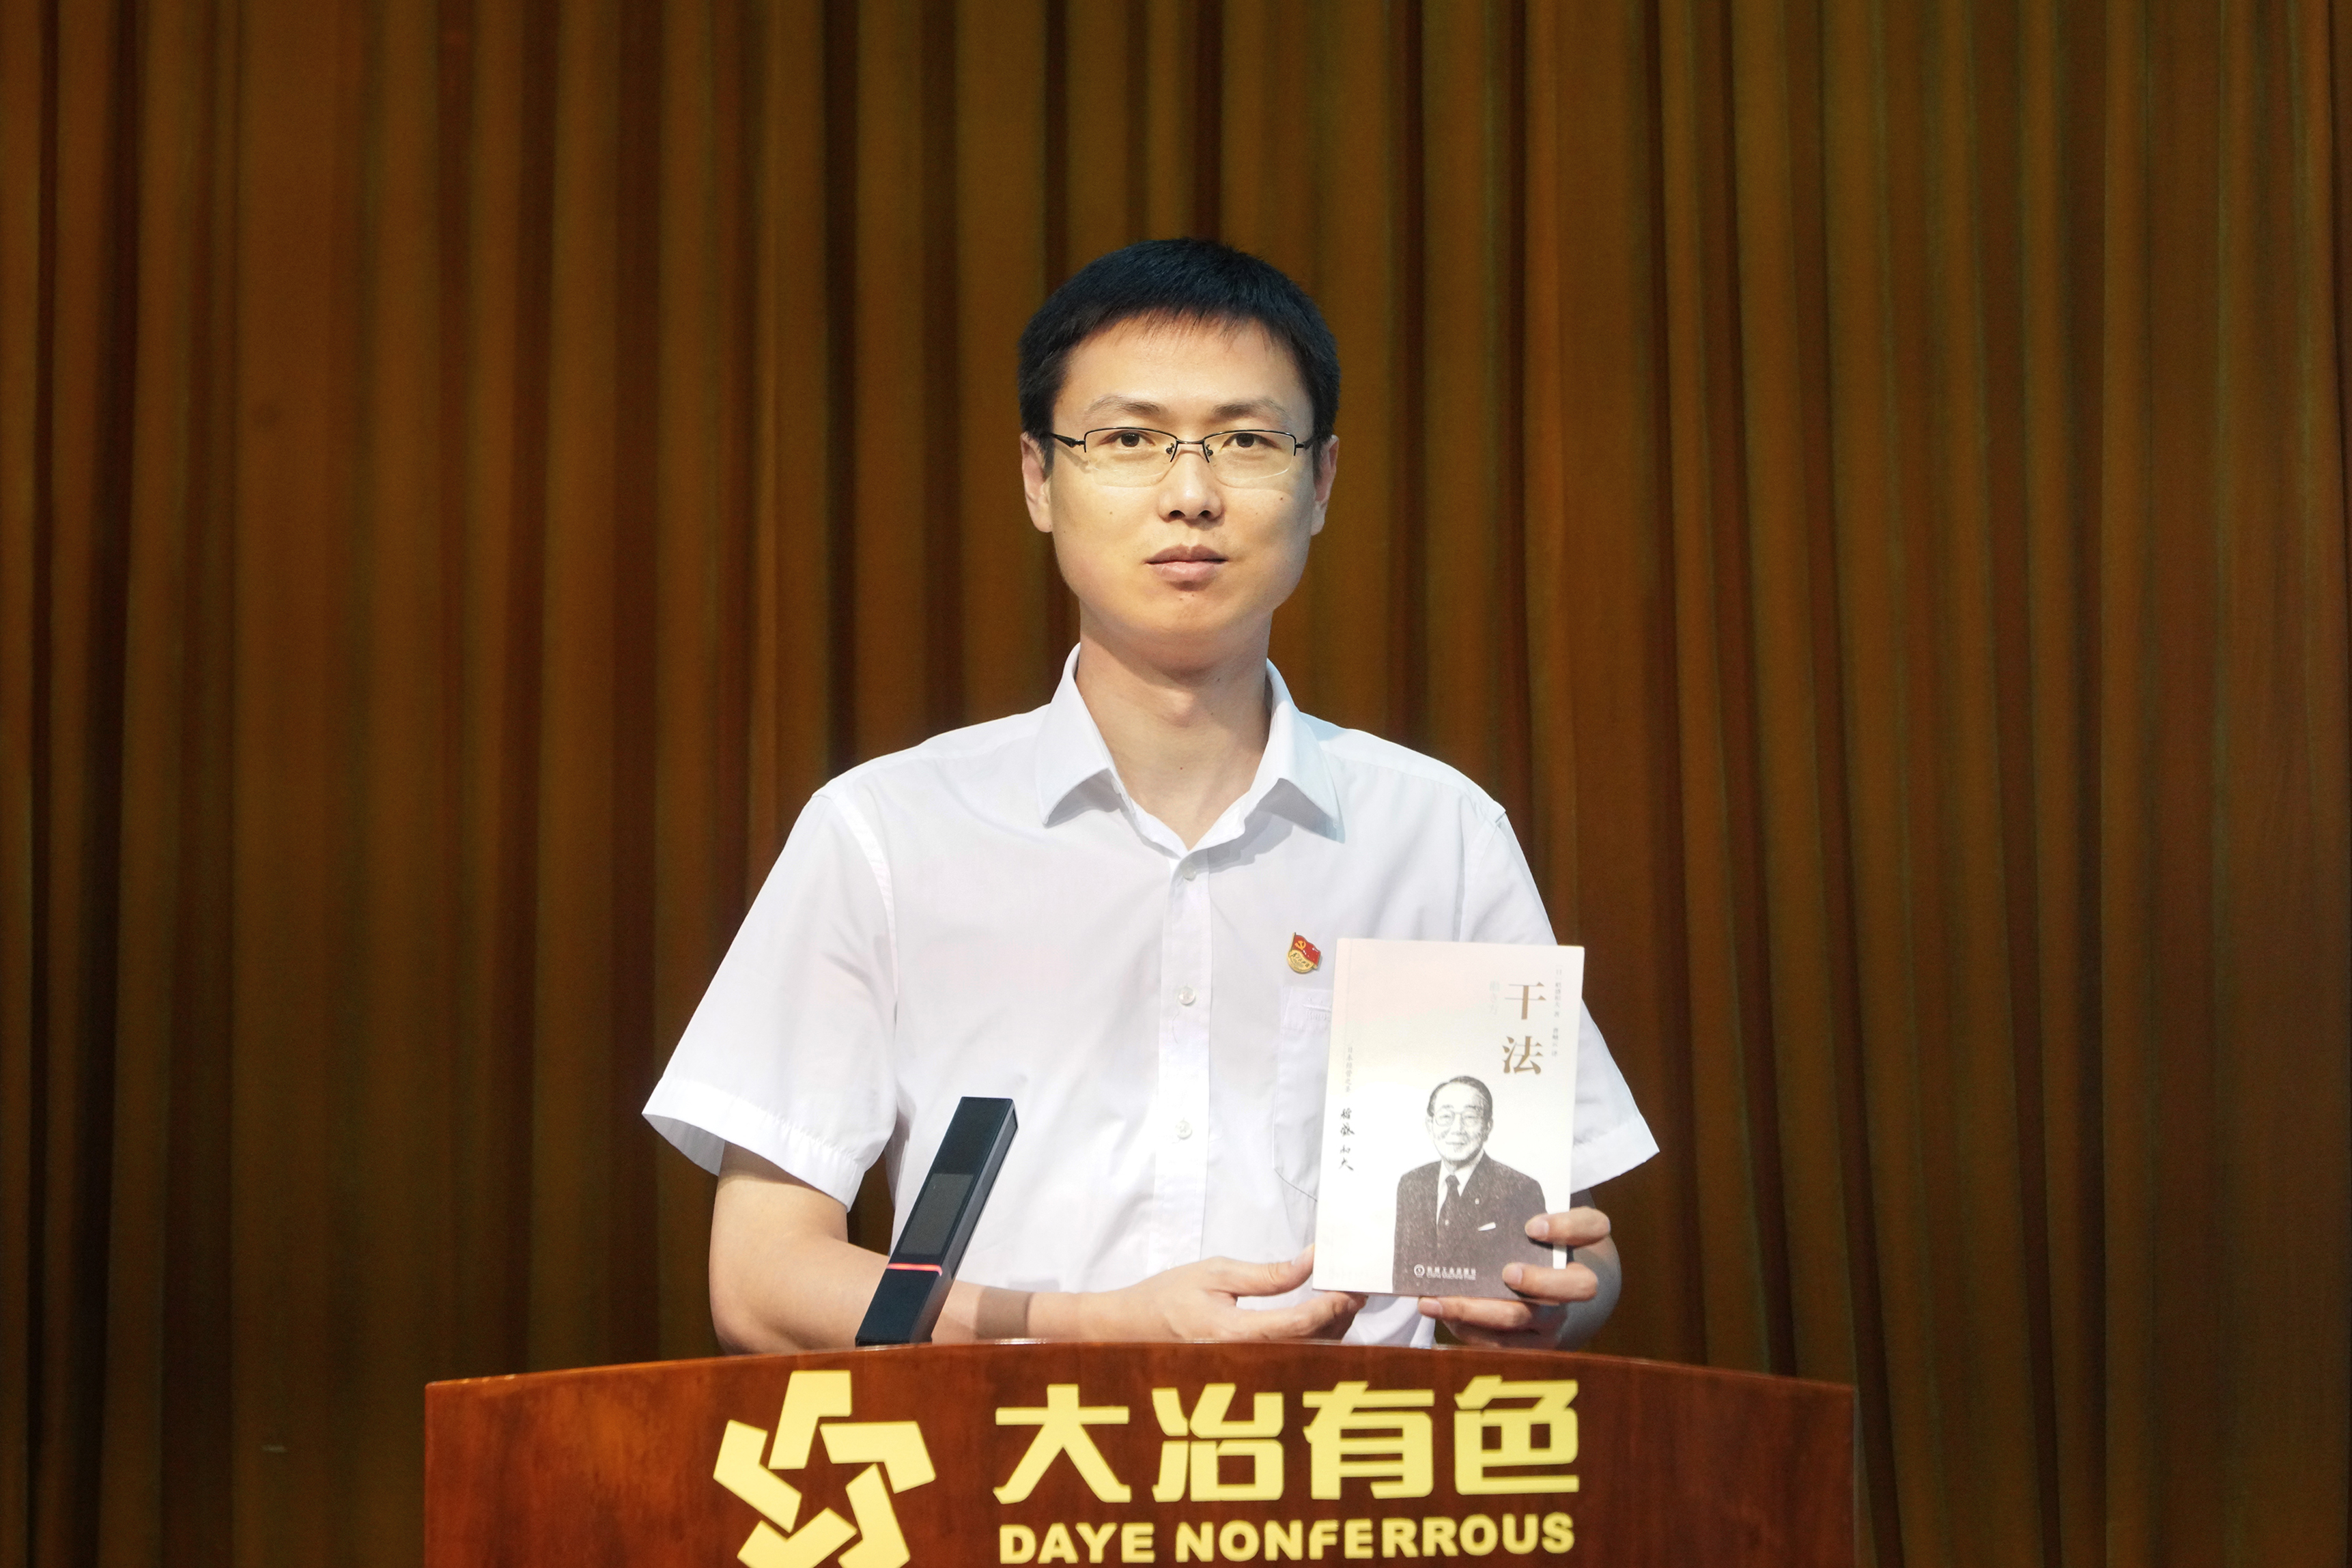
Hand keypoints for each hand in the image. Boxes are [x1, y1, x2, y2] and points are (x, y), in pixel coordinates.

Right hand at [1056, 1247, 1366, 1342]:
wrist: (1133, 1330)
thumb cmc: (1168, 1298)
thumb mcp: (1216, 1272)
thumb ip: (1268, 1274)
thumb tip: (1310, 1261)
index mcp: (1234, 1334)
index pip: (1298, 1326)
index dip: (1330, 1307)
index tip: (1350, 1286)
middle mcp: (1246, 1362)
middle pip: (1313, 1347)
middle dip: (1340, 1316)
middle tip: (1354, 1285)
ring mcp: (1250, 1373)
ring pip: (1309, 1357)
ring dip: (1333, 1329)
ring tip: (1341, 1296)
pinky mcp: (1252, 1373)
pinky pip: (1295, 1360)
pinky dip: (1317, 1339)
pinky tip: (1321, 1316)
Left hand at [1419, 1207, 1617, 1350]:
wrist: (1544, 1289)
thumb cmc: (1524, 1245)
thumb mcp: (1522, 1225)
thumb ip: (1506, 1213)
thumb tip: (1456, 1209)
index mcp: (1578, 1241)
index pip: (1592, 1227)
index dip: (1568, 1228)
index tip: (1532, 1226)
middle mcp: (1575, 1283)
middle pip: (1579, 1286)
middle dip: (1541, 1282)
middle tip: (1508, 1273)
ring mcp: (1555, 1317)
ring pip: (1525, 1319)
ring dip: (1477, 1311)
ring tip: (1436, 1301)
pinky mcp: (1534, 1343)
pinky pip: (1502, 1343)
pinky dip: (1467, 1329)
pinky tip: (1439, 1313)